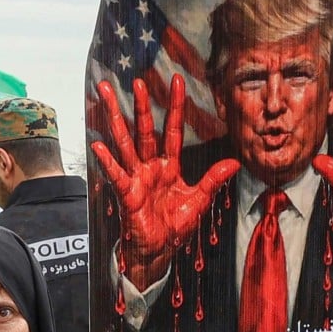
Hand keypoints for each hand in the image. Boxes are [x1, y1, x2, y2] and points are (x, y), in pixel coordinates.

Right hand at [91, 75, 240, 289]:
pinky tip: (98, 145)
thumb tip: (234, 163)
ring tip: (106, 95)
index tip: (177, 82)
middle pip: (144, 130)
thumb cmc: (174, 227)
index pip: (172, 131)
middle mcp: (150, 167)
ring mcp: (136, 178)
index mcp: (168, 166)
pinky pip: (116, 174)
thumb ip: (212, 180)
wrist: (158, 251)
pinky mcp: (126, 193)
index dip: (175, 107)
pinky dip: (107, 161)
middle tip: (136, 80)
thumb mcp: (198, 201)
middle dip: (141, 106)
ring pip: (124, 143)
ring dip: (115, 119)